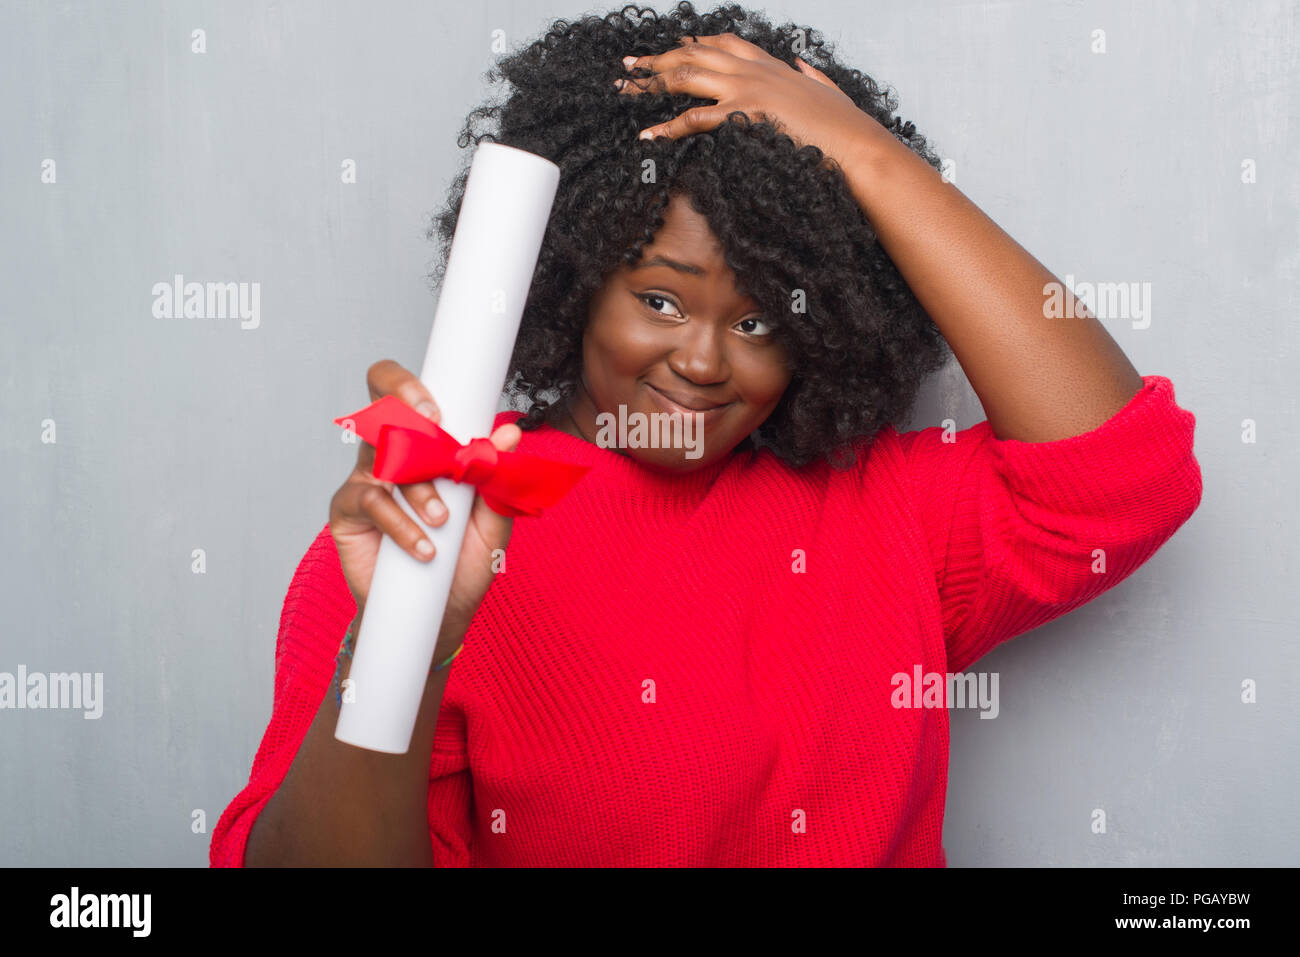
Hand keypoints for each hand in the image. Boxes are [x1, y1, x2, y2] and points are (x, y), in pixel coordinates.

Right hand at [328, 359, 521, 633]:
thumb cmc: (463, 562)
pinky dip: (402, 525)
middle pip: (380, 404)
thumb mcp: (490, 521)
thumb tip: (510, 434)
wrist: (440, 615)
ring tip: (442, 522)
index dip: (411, 386)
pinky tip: (423, 549)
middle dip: (404, 405)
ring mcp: (367, 480)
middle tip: (432, 426)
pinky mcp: (348, 512)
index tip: (440, 410)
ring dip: (419, 487)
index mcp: (425, 445)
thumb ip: (497, 478)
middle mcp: (392, 453)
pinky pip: (371, 502)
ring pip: (385, 457)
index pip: (407, 394)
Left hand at [616, 32, 870, 166]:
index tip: (673, 45)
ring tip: (624, 89)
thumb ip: (813, 76)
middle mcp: (753, 70)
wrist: (856, 144)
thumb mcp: (830, 91)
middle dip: (657, 59)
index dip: (695, 43)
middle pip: (693, 55)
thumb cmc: (846, 126)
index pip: (724, 44)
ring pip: (686, 76)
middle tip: (629, 66)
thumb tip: (804, 65)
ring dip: (650, 82)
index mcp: (771, 65)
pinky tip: (648, 135)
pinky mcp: (744, 114)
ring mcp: (747, 89)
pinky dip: (667, 127)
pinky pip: (695, 119)